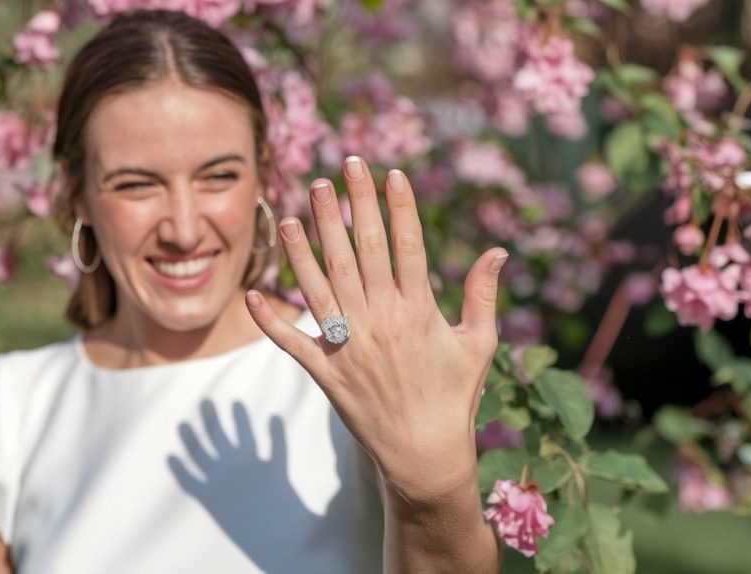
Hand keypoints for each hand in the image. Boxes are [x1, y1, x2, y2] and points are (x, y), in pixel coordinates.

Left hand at [245, 156, 507, 508]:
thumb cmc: (455, 397)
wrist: (425, 454)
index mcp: (417, 311)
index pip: (405, 246)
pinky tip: (252, 292)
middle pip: (359, 253)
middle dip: (349, 207)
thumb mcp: (479, 344)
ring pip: (320, 285)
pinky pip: (292, 342)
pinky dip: (270, 320)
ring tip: (291, 213)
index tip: (388, 172)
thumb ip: (483, 294)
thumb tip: (498, 251)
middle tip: (337, 169)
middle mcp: (379, 321)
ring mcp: (348, 345)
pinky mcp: (325, 372)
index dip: (397, 206)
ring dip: (304, 248)